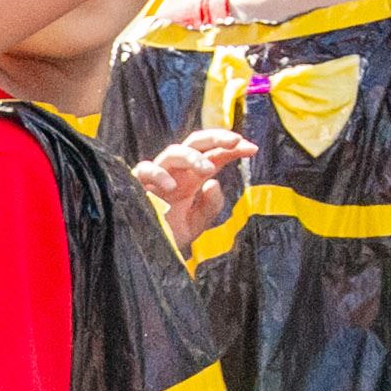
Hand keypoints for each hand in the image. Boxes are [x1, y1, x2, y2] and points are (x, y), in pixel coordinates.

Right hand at [135, 129, 251, 239]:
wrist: (145, 253)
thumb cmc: (169, 234)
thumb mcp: (196, 225)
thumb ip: (210, 207)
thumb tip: (214, 183)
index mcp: (192, 179)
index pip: (214, 155)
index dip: (233, 149)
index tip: (253, 149)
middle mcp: (177, 172)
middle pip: (196, 143)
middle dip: (216, 137)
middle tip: (236, 141)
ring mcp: (158, 175)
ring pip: (174, 151)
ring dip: (192, 156)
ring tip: (207, 169)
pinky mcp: (138, 183)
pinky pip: (145, 168)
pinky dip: (158, 173)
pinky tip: (171, 186)